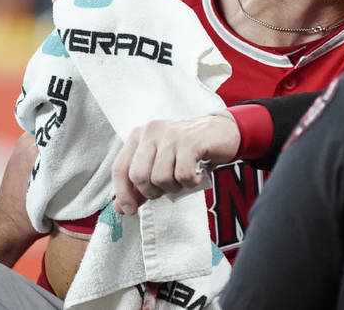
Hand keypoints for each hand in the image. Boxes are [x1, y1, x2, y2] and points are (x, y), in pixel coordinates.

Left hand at [111, 114, 240, 215]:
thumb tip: (120, 207)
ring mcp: (171, 135)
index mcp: (139, 136)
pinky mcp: (190, 142)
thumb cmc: (189, 151)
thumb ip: (140, 184)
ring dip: (174, 187)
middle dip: (152, 191)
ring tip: (184, 178)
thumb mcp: (160, 164)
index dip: (123, 193)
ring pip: (161, 178)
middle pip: (138, 176)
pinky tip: (197, 174)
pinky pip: (182, 175)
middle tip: (167, 188)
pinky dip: (190, 182)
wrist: (223, 133)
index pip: (120, 168)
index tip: (129, 210)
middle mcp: (152, 132)